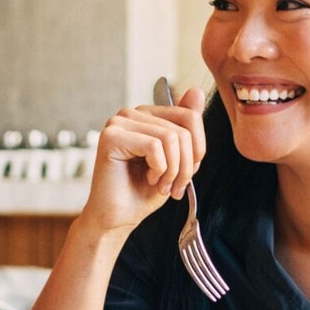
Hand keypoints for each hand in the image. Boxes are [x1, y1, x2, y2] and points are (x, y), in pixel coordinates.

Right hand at [74, 88, 206, 236]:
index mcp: (147, 115)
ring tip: (161, 186)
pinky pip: (155, 146)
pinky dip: (159, 170)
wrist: (117, 219)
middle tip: (175, 187)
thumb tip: (197, 90)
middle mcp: (131, 113)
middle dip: (186, 165)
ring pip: (170, 137)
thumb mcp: (176, 160)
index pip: (190, 116)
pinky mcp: (111, 136)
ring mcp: (119, 122)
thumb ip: (186, 128)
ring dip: (173, 171)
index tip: (187, 174)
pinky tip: (148, 180)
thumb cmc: (142, 192)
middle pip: (183, 128)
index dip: (197, 149)